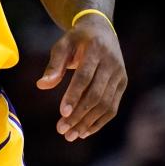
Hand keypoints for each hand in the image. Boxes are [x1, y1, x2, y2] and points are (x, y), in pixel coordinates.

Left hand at [37, 14, 126, 140]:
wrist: (101, 30)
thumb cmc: (77, 39)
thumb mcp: (63, 44)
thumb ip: (54, 64)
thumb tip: (41, 85)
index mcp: (96, 49)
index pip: (85, 76)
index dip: (74, 95)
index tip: (62, 113)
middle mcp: (112, 63)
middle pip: (96, 94)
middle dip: (79, 114)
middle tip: (62, 129)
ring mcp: (120, 74)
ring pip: (106, 104)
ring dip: (88, 122)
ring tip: (71, 135)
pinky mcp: (122, 84)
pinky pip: (113, 108)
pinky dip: (99, 122)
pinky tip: (84, 131)